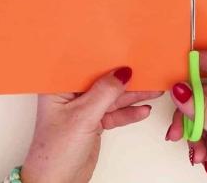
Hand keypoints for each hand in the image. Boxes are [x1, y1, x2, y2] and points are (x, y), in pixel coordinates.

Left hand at [21, 67, 161, 182]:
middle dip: (124, 78)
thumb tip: (122, 73)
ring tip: (153, 90)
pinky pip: (115, 113)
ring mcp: (83, 110)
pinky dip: (128, 112)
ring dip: (131, 96)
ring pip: (111, 97)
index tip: (127, 53)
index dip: (106, 58)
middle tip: (146, 72)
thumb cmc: (53, 153)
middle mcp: (71, 96)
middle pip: (102, 81)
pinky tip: (142, 109)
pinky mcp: (93, 123)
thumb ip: (105, 93)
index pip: (86, 66)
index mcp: (59, 88)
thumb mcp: (82, 116)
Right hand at [165, 50, 206, 182]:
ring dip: (196, 136)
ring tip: (199, 152)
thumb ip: (199, 107)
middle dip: (190, 116)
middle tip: (179, 131)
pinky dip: (203, 146)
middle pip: (203, 95)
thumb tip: (180, 90)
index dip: (197, 64)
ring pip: (202, 116)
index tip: (177, 74)